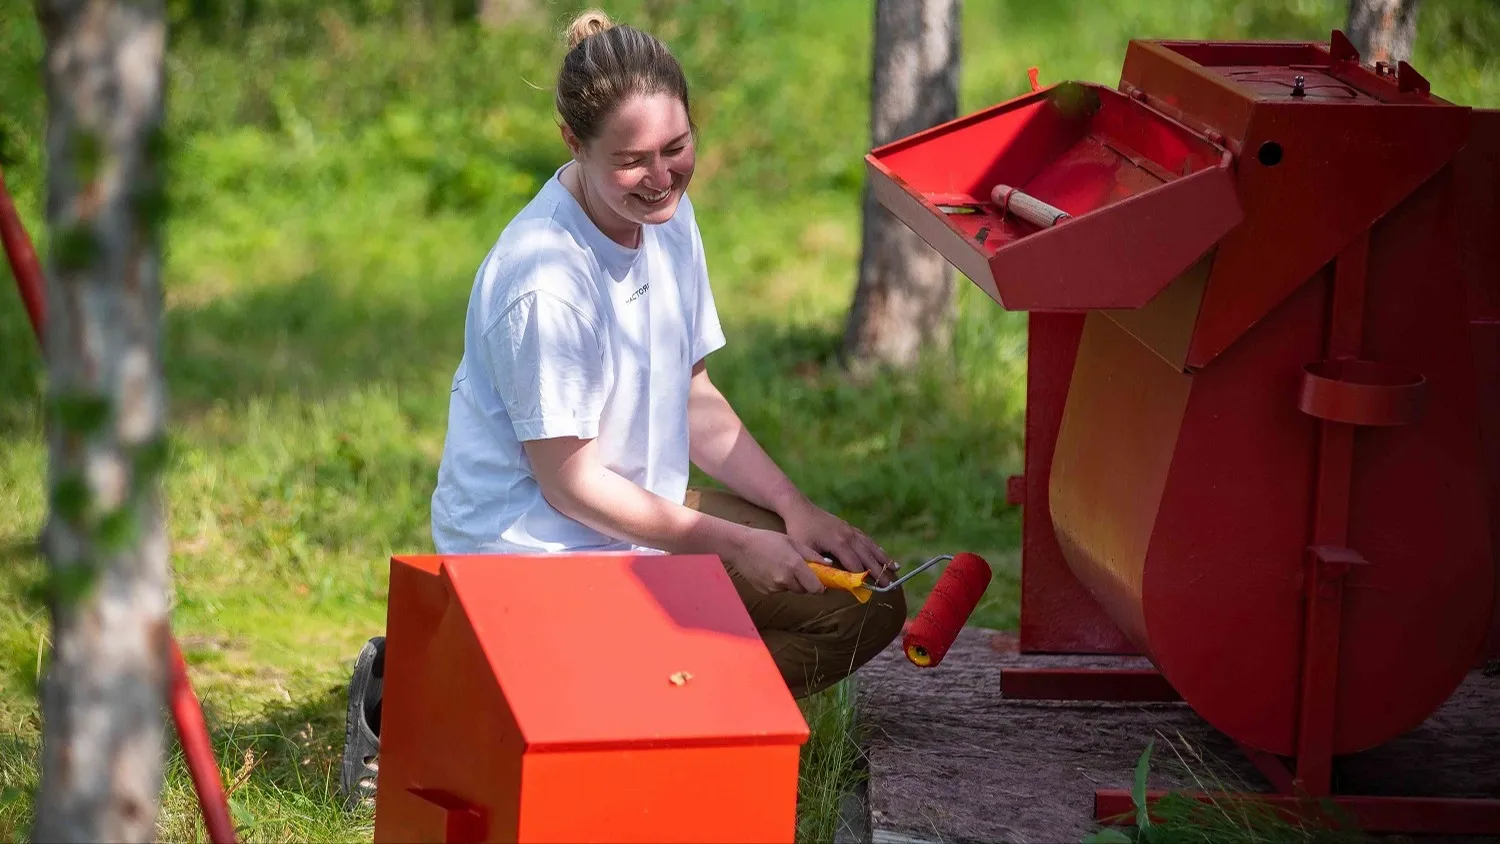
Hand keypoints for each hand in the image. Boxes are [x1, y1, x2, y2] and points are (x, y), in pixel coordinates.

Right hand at [724, 528, 825, 594]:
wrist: (740, 547)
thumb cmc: (767, 539)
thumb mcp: (793, 541)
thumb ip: (812, 555)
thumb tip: (828, 565)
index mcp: (794, 566)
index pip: (816, 588)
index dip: (820, 585)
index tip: (819, 579)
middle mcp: (785, 580)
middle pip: (804, 590)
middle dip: (805, 582)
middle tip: (797, 568)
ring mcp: (774, 588)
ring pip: (791, 589)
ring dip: (791, 582)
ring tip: (781, 565)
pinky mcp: (766, 592)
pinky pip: (779, 590)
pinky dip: (779, 583)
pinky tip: (770, 569)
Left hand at [780, 499, 895, 585]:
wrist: (800, 508)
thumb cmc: (799, 530)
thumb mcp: (804, 549)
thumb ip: (816, 564)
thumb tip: (828, 581)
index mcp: (839, 542)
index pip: (855, 565)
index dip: (864, 578)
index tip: (873, 591)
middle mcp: (849, 536)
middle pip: (868, 557)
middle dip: (880, 572)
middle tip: (891, 586)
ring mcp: (851, 530)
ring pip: (871, 547)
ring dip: (884, 559)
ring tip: (896, 569)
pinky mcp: (850, 528)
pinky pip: (867, 539)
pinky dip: (877, 548)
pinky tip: (884, 555)